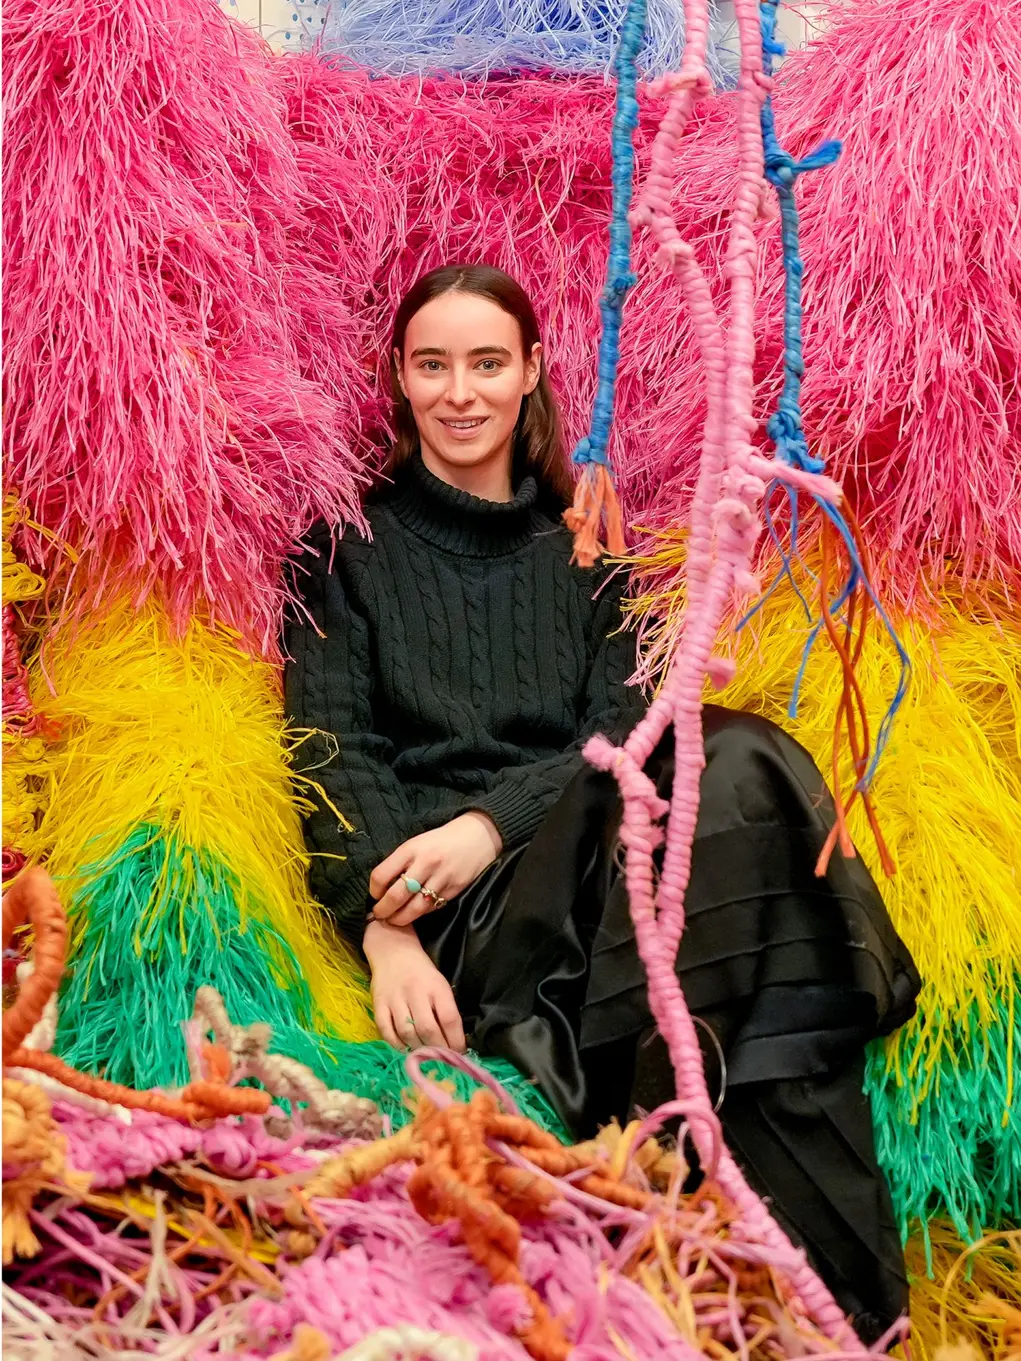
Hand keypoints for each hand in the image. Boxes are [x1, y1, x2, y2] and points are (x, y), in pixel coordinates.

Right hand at [364, 920, 465, 1051]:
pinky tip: (405, 1047)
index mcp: (436, 987)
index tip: (459, 1053)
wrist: (393, 951)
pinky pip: (386, 1031)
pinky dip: (396, 1044)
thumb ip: (445, 1009)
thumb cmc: (422, 972)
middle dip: (437, 1049)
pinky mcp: (378, 1004)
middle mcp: (416, 992)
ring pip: (407, 1033)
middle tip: (442, 1059)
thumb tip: (454, 1041)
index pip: (449, 1018)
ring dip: (418, 1048)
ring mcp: (395, 999)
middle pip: (428, 1029)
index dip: (456, 1041)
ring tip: (424, 1054)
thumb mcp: (440, 984)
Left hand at [369, 812, 502, 927]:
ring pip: (414, 908)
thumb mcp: (416, 843)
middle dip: (383, 911)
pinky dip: (420, 914)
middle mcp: (425, 863)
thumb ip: (400, 862)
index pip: (381, 875)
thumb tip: (381, 887)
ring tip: (394, 920)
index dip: (373, 891)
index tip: (374, 896)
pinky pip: (431, 908)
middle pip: (396, 896)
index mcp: (410, 849)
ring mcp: (441, 878)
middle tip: (379, 915)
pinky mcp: (454, 890)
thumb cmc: (441, 840)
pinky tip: (414, 913)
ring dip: (400, 918)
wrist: (477, 836)